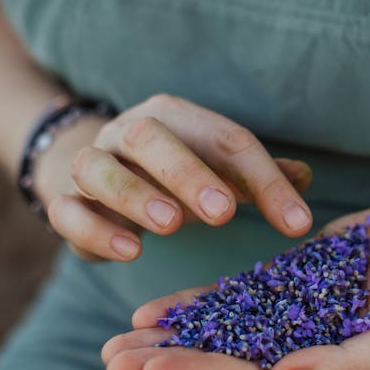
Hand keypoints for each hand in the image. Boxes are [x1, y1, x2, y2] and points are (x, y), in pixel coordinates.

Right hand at [39, 94, 312, 262]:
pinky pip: (68, 211)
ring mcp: (91, 164)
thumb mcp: (219, 169)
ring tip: (171, 226)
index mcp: (175, 118)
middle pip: (151, 138)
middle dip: (188, 173)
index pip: (224, 139)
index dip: (264, 179)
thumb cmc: (173, 173)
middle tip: (223, 212)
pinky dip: (95, 230)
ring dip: (135, 196)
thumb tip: (304, 179)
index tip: (297, 223)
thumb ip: (257, 176)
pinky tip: (130, 251)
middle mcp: (127, 132)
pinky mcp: (65, 203)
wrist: (96, 174)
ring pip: (100, 169)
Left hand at [100, 203, 369, 369]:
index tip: (153, 368)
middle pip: (223, 366)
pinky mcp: (282, 293)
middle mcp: (298, 361)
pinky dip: (193, 308)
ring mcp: (287, 327)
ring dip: (169, 342)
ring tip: (116, 343)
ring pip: (218, 338)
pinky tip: (153, 311)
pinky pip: (231, 304)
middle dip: (168, 364)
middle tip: (111, 360)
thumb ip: (347, 366)